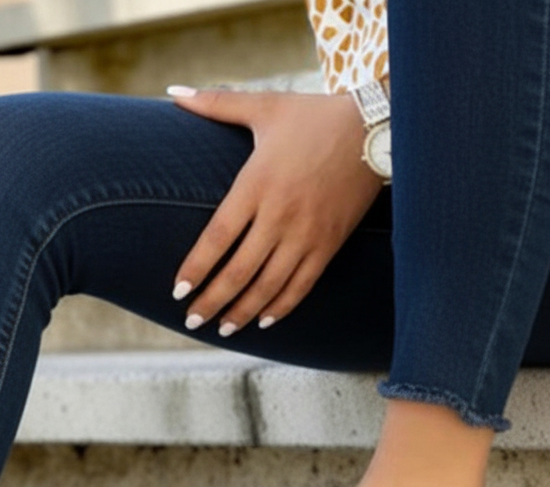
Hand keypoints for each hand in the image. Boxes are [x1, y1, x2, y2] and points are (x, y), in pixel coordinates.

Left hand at [168, 86, 383, 335]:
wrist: (375, 125)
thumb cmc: (313, 117)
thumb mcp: (264, 108)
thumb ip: (216, 104)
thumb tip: (173, 95)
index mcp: (257, 185)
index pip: (218, 238)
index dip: (196, 268)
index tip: (178, 292)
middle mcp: (281, 215)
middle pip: (238, 271)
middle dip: (212, 301)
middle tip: (191, 321)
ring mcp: (307, 233)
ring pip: (269, 285)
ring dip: (243, 312)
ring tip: (222, 328)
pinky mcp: (330, 243)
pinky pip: (302, 285)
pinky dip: (282, 307)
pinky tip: (264, 322)